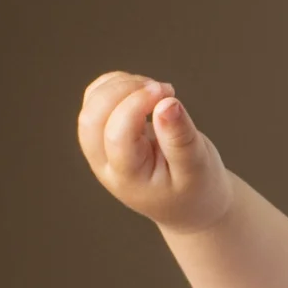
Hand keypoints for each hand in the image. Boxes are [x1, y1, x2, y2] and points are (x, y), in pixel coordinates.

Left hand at [77, 72, 233, 233]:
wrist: (189, 203)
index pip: (117, 134)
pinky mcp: (106, 133)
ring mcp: (101, 148)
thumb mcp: (197, 168)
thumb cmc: (196, 188)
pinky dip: (117, 84)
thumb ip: (181, 138)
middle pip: (92, 118)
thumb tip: (166, 103)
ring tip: (157, 90)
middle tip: (161, 89)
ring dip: (120, 85)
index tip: (169, 92)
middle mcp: (106, 163)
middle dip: (122, 91)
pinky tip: (145, 91)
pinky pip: (97, 99)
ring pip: (91, 105)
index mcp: (127, 178)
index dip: (137, 105)